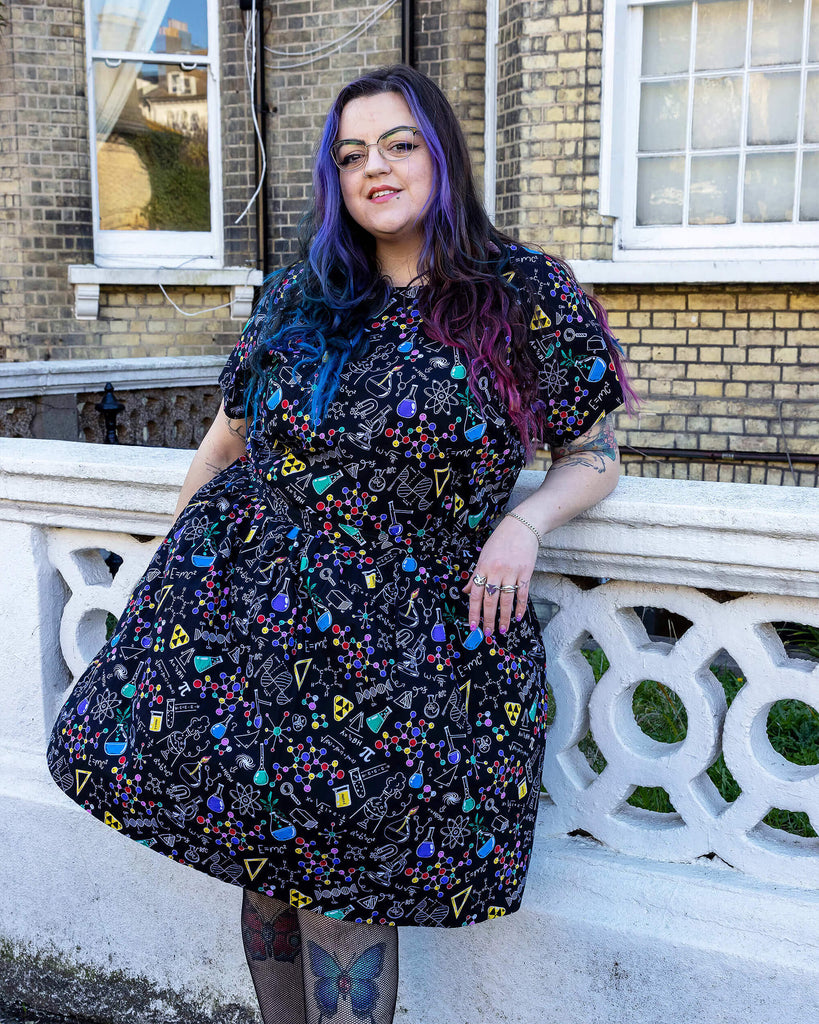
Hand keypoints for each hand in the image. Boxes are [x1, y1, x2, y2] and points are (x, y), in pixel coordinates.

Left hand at [461, 515, 538, 636]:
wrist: (522, 527)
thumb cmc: (500, 541)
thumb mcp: (483, 556)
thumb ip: (476, 575)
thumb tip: (467, 591)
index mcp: (483, 567)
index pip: (476, 594)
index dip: (474, 611)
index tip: (473, 625)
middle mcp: (496, 571)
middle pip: (491, 600)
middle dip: (488, 619)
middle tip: (487, 633)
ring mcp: (512, 572)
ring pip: (507, 600)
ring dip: (504, 617)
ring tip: (502, 630)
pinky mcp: (526, 573)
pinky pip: (522, 593)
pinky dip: (520, 607)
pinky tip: (518, 617)